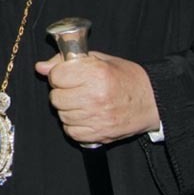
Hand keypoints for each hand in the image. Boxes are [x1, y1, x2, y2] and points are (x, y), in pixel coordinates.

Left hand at [34, 52, 159, 144]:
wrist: (153, 101)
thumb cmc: (126, 77)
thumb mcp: (99, 60)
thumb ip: (67, 61)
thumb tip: (41, 67)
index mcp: (96, 74)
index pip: (56, 76)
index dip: (60, 75)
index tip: (68, 75)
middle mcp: (95, 97)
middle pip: (56, 98)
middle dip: (62, 92)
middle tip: (76, 89)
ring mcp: (97, 118)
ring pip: (62, 115)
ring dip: (68, 109)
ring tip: (84, 102)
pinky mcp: (99, 135)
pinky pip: (71, 131)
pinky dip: (75, 125)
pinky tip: (87, 116)